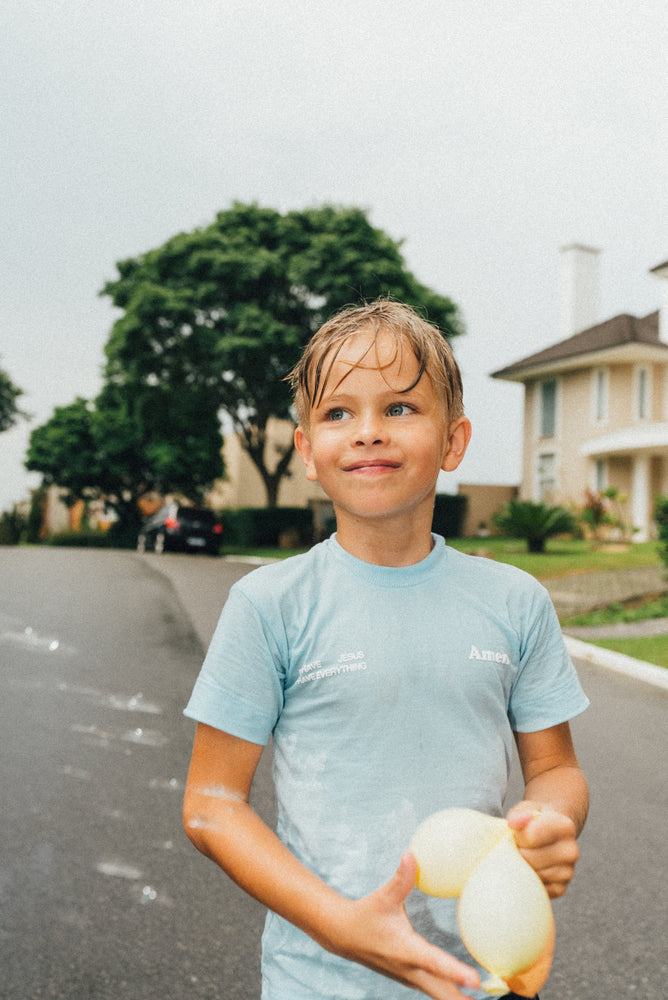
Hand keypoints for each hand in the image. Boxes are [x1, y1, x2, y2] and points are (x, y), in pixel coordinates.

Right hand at [325, 852, 479, 999]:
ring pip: (441, 996)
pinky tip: (466, 998)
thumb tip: (411, 855)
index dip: (455, 972)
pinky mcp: (413, 980)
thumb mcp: (383, 896)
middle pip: (443, 993)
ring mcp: (412, 979)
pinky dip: (452, 996)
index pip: (434, 962)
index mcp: (406, 949)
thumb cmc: (366, 914)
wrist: (344, 936)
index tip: (476, 981)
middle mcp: (411, 970)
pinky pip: (437, 992)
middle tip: (494, 996)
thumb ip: (401, 878)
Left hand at [506, 801, 578, 897]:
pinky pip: (535, 888)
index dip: (517, 835)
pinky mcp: (561, 888)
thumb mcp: (525, 810)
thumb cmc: (533, 822)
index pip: (530, 836)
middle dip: (516, 852)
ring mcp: (568, 872)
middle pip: (529, 858)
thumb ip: (518, 814)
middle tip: (518, 845)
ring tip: (525, 854)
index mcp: (565, 827)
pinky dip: (528, 880)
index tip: (518, 832)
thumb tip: (513, 823)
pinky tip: (530, 867)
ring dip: (521, 866)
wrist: (550, 835)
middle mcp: (571, 851)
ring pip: (531, 875)